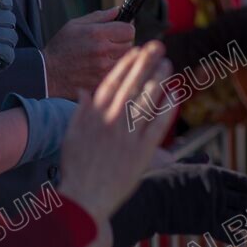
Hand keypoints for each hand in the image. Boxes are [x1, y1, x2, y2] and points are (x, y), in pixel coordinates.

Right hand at [44, 8, 135, 98]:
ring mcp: (103, 67)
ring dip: (119, 56)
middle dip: (123, 42)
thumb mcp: (75, 25)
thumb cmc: (60, 47)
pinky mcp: (102, 80)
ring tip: (105, 55)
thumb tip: (118, 10)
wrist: (47, 73)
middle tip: (111, 43)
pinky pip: (118, 71)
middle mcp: (103, 50)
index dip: (126, 29)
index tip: (120, 30)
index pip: (129, 30)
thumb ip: (100, 16)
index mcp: (97, 34)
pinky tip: (102, 66)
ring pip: (125, 59)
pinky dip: (114, 68)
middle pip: (130, 44)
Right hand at [58, 42, 173, 224]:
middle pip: (132, 86)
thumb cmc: (77, 169)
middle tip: (157, 46)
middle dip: (145, 63)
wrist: (85, 200)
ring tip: (168, 64)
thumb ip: (79, 112)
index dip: (125, 65)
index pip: (111, 83)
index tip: (135, 51)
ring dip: (159, 79)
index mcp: (93, 118)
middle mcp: (111, 123)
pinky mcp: (143, 151)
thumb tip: (85, 91)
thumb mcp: (71, 137)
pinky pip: (159, 125)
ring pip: (147, 101)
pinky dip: (168, 108)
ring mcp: (128, 137)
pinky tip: (175, 94)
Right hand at [106, 162, 246, 246]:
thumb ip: (195, 162)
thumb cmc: (159, 182)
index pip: (240, 182)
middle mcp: (216, 189)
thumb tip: (206, 156)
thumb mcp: (179, 166)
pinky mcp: (203, 223)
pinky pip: (224, 229)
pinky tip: (244, 237)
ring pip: (240, 214)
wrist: (147, 199)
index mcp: (212, 173)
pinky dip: (235, 234)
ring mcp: (211, 206)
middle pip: (244, 199)